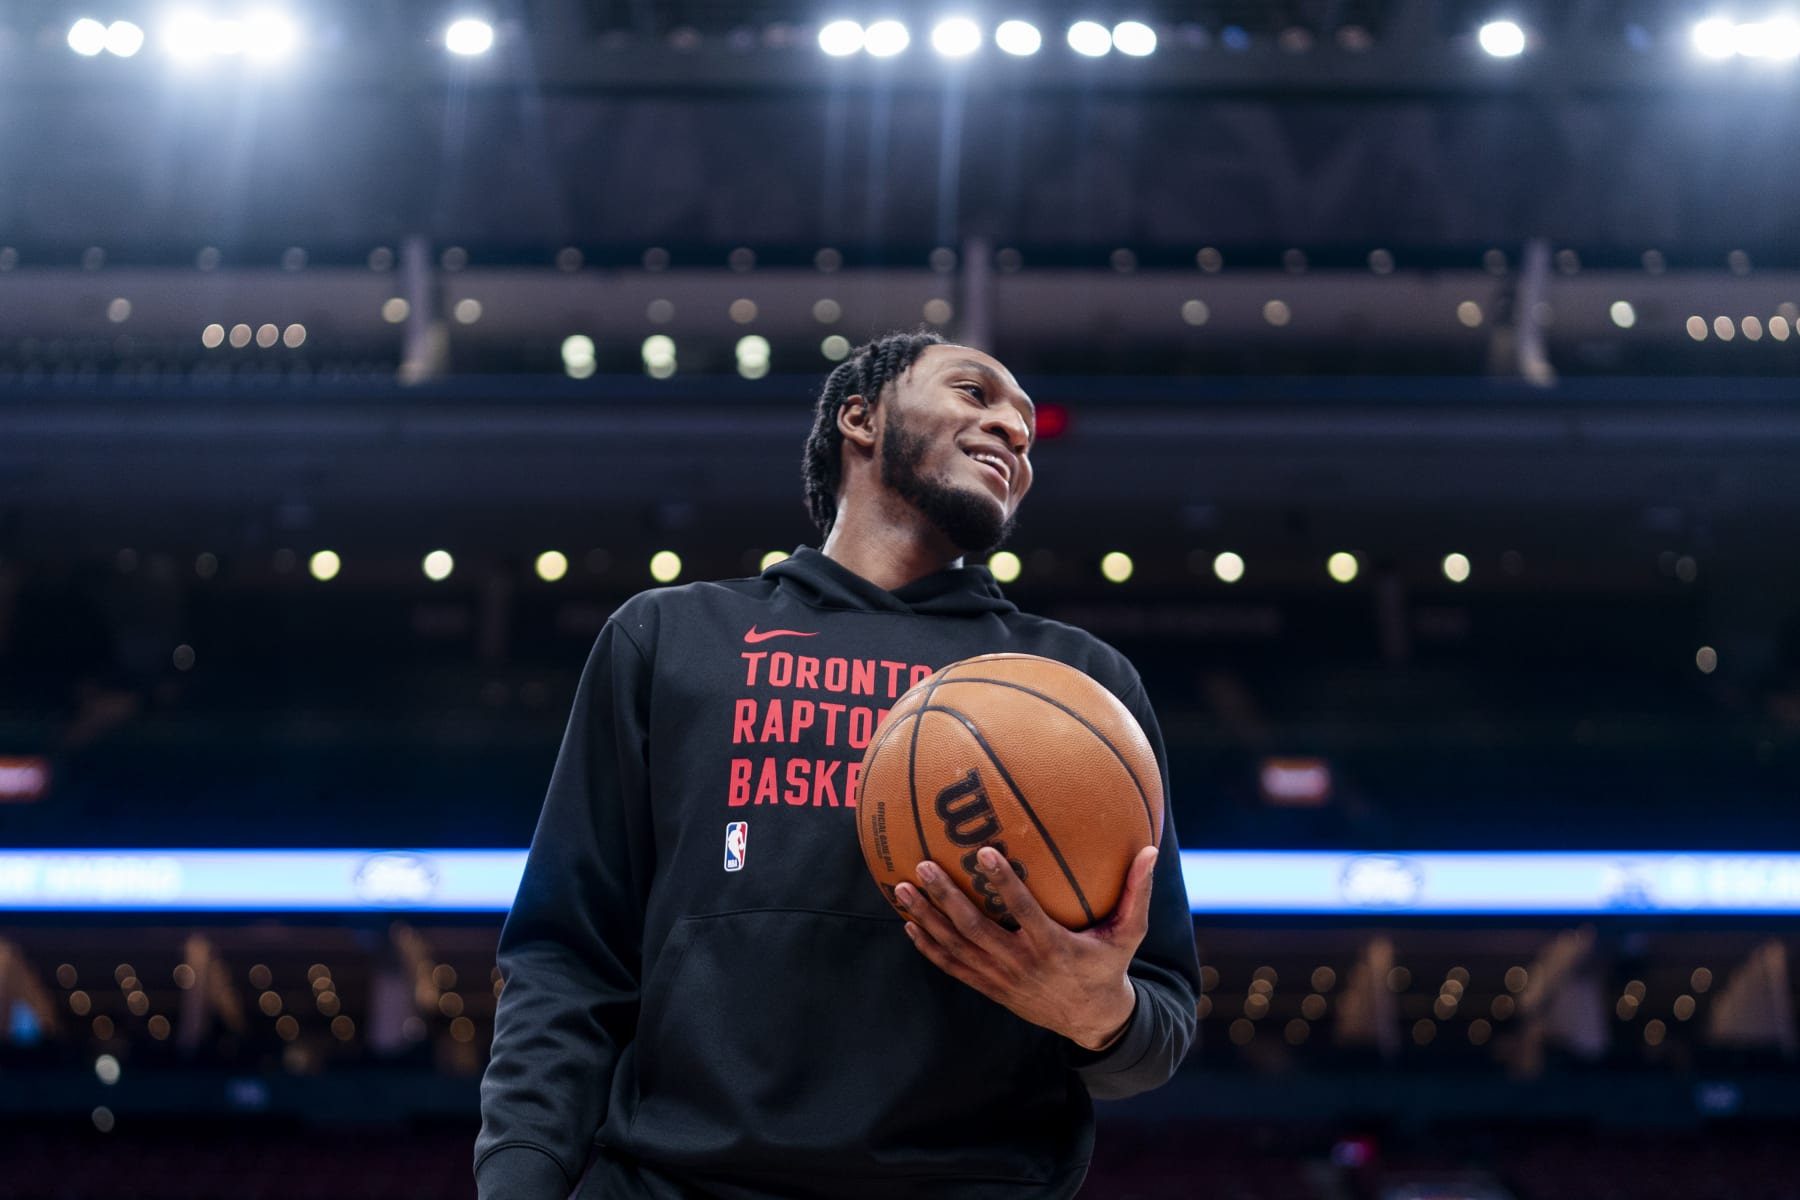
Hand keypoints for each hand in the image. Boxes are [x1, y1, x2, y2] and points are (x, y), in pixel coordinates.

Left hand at [894, 844, 1157, 1049]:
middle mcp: (1020, 963)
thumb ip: (1136, 892)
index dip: (1002, 883)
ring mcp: (1000, 978)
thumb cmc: (1109, 967)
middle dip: (946, 898)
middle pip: (974, 929)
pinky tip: (908, 925)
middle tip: (923, 866)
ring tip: (901, 889)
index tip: (983, 853)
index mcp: (1051, 946)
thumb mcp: (1128, 934)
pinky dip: (929, 948)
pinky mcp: (990, 988)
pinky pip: (952, 968)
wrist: (1092, 1021)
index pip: (1022, 911)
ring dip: (927, 918)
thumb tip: (1151, 849)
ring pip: (956, 947)